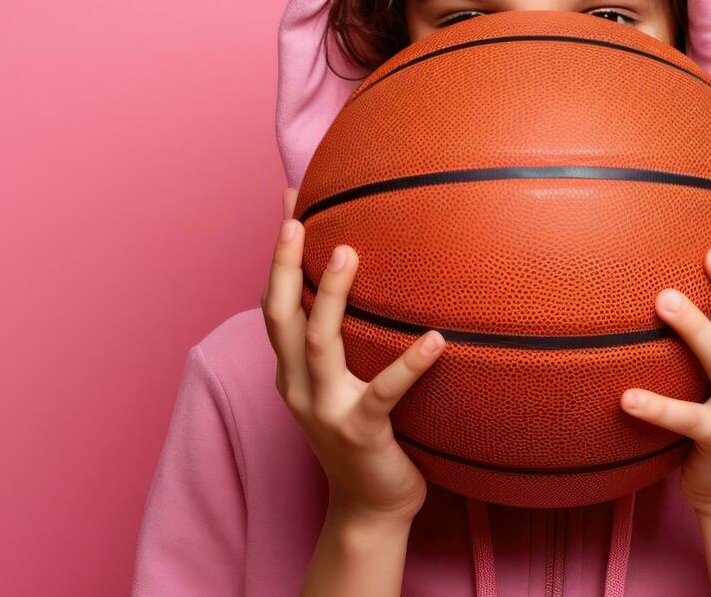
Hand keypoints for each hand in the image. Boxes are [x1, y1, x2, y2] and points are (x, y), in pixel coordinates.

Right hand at [262, 187, 446, 524]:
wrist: (370, 510)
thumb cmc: (368, 435)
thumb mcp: (347, 383)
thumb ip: (351, 339)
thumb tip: (383, 281)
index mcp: (292, 371)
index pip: (275, 301)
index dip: (279, 252)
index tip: (289, 200)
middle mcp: (299, 386)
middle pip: (280, 314)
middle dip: (284, 264)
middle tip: (299, 218)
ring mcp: (327, 410)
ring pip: (319, 344)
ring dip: (331, 296)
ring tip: (349, 252)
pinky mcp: (362, 433)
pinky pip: (384, 393)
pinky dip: (409, 365)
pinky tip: (435, 340)